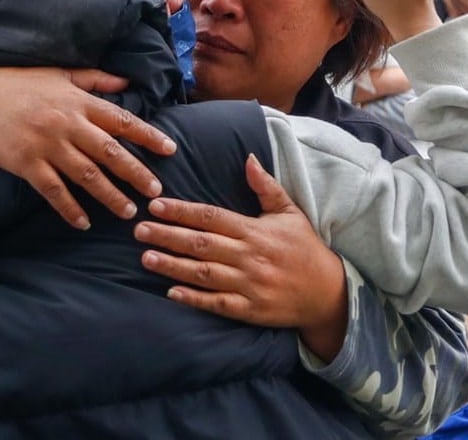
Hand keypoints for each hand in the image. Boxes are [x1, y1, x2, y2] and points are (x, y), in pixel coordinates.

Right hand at [0, 67, 176, 229]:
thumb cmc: (18, 83)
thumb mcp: (60, 73)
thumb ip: (95, 79)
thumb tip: (127, 82)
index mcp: (78, 101)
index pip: (122, 120)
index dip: (148, 136)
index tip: (170, 150)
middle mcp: (67, 124)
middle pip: (110, 153)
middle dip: (136, 173)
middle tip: (156, 192)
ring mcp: (47, 145)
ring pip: (87, 176)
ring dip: (110, 196)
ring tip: (128, 212)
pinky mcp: (26, 164)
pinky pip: (53, 191)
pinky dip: (69, 209)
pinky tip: (82, 223)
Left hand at [134, 154, 347, 361]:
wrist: (328, 294)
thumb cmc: (305, 248)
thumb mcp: (290, 212)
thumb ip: (265, 187)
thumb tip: (248, 158)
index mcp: (255, 230)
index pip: (211, 217)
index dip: (182, 211)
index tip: (155, 205)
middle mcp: (249, 256)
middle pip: (201, 244)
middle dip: (168, 235)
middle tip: (139, 230)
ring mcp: (249, 285)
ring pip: (204, 273)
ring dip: (173, 265)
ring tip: (146, 257)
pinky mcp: (249, 310)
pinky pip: (217, 304)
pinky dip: (193, 299)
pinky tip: (170, 293)